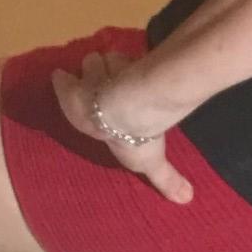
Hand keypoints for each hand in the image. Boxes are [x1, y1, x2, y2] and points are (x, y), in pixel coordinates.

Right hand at [51, 50, 194, 206]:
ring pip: (100, 57)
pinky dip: (127, 58)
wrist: (128, 112)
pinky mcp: (109, 59)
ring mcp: (93, 73)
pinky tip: (142, 63)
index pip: (65, 87)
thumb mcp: (148, 164)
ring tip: (132, 74)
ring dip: (114, 63)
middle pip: (86, 67)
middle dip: (98, 70)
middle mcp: (80, 92)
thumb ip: (165, 178)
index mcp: (78, 115)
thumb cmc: (127, 139)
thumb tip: (186, 199)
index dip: (74, 86)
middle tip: (117, 80)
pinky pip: (114, 52)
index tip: (87, 88)